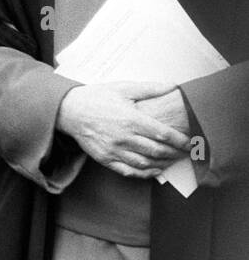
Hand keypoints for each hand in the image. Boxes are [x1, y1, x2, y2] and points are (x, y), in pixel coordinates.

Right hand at [56, 81, 190, 177]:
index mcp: (131, 119)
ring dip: (164, 164)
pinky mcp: (106, 159)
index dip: (180, 141)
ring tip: (173, 161)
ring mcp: (115, 150)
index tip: (190, 143)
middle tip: (185, 153)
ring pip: (146, 163)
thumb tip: (173, 86)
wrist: (69, 110)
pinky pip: (130, 171)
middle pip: (158, 151)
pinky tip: (155, 170)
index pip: (163, 134)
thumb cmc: (97, 98)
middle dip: (176, 153)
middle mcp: (124, 137)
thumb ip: (150, 89)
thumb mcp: (123, 88)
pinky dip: (145, 173)